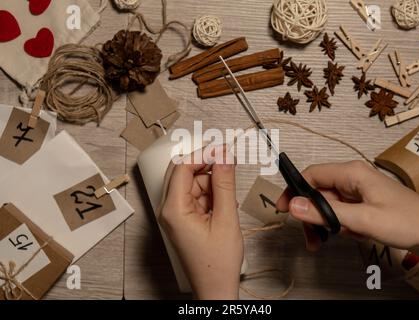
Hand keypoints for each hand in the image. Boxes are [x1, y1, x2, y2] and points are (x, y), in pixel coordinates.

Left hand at [160, 147, 243, 299]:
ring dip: (210, 180)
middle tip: (227, 158)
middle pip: (183, 172)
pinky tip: (222, 202)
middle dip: (205, 164)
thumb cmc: (217, 263)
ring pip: (191, 182)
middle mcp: (169, 209)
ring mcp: (175, 214)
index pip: (182, 168)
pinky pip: (195, 194)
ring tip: (227, 194)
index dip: (203, 154)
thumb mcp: (226, 219)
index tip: (222, 148)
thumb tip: (224, 157)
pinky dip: (210, 192)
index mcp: (173, 210)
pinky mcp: (183, 217)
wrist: (215, 287)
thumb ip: (225, 185)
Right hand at [276, 161, 418, 266]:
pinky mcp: (362, 202)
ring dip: (324, 224)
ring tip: (327, 242)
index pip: (312, 175)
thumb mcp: (362, 220)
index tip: (283, 210)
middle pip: (317, 192)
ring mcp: (357, 191)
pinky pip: (340, 212)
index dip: (294, 191)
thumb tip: (292, 205)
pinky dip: (339, 225)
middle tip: (310, 239)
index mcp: (351, 173)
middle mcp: (352, 178)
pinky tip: (351, 236)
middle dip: (311, 215)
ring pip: (328, 205)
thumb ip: (326, 213)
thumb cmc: (405, 222)